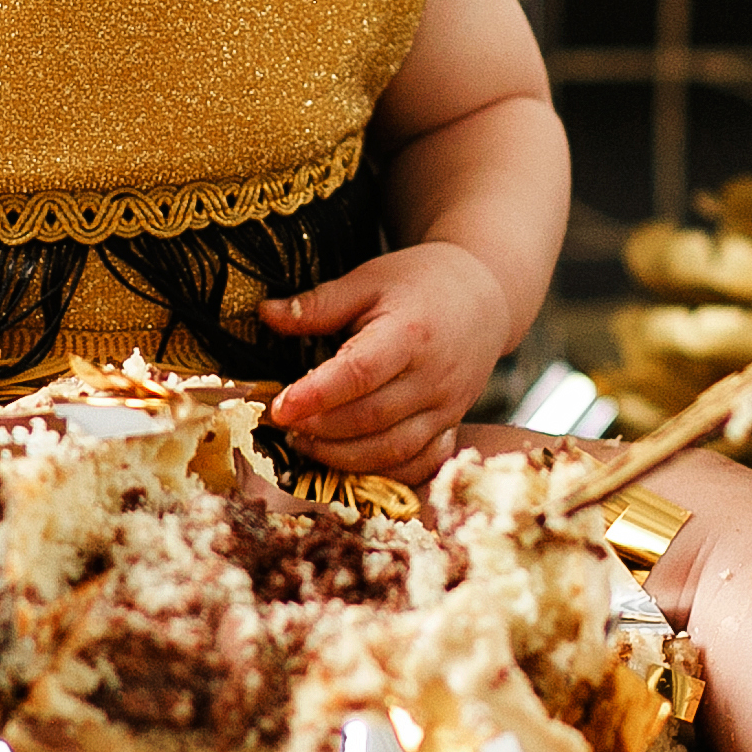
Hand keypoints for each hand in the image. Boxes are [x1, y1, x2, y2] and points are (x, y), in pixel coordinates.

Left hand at [260, 242, 512, 480]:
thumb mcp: (369, 280)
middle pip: (371, 418)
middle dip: (320, 429)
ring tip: (304, 442)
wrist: (485, 297)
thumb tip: (266, 314)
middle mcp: (433, 377)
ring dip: (342, 456)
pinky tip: (346, 461)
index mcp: (410, 333)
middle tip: (282, 423)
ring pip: (393, 450)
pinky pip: (419, 463)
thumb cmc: (420, 284)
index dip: (315, 394)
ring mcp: (447, 407)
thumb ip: (319, 304)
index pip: (359, 373)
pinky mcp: (452, 425)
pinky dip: (381, 471)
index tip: (278, 406)